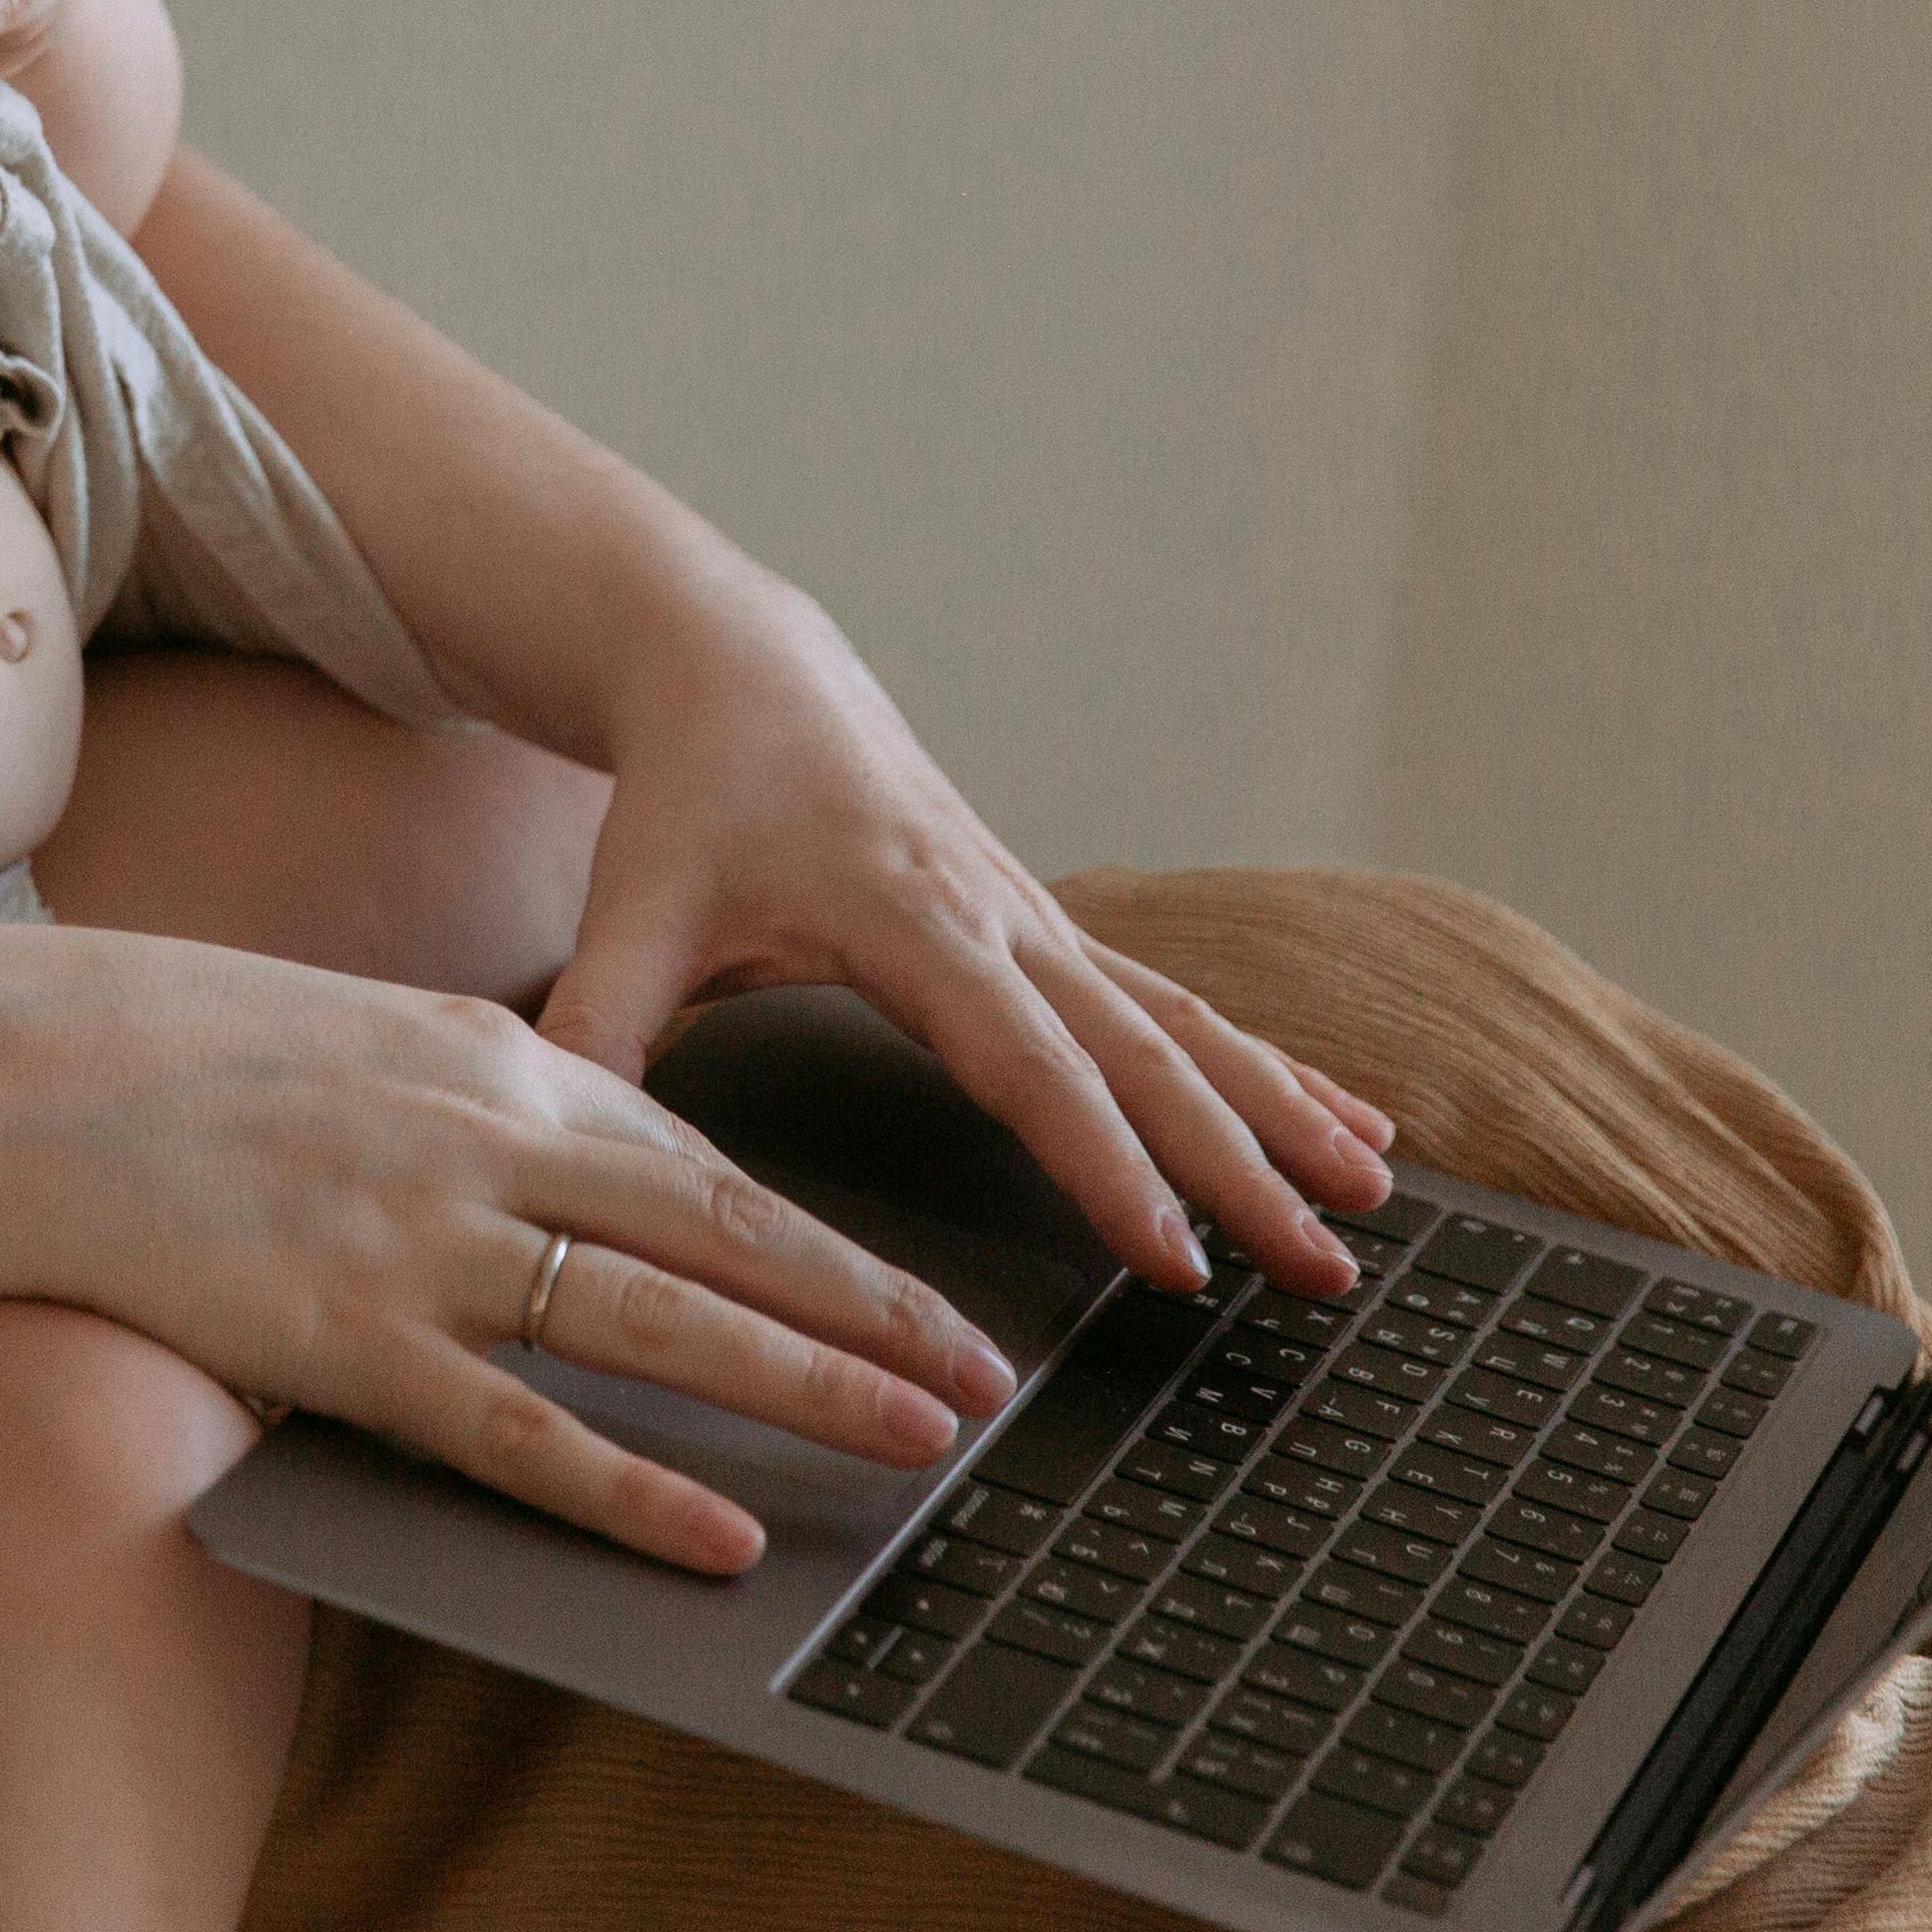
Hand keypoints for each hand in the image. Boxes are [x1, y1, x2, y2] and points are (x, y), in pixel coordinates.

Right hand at [0, 925, 1022, 1575]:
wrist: (24, 1077)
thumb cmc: (178, 1055)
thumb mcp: (363, 1038)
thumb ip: (473, 1093)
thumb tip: (561, 1145)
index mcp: (497, 1061)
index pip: (702, 1165)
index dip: (829, 1239)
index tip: (926, 1294)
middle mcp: (488, 1143)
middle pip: (723, 1238)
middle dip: (872, 1310)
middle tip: (986, 1379)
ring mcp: (423, 1244)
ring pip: (660, 1330)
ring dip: (806, 1388)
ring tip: (919, 1443)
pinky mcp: (349, 1340)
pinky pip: (522, 1434)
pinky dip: (634, 1493)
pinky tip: (720, 1537)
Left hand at [534, 578, 1402, 1303]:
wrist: (735, 668)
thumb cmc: (684, 798)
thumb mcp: (630, 910)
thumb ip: (600, 1026)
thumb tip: (562, 1139)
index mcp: (906, 915)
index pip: (1027, 1060)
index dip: (1104, 1159)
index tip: (1174, 1250)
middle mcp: (997, 912)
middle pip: (1141, 1052)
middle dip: (1240, 1163)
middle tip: (1319, 1264)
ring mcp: (1036, 913)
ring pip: (1184, 1023)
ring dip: (1281, 1112)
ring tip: (1369, 1197)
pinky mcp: (1047, 921)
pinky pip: (1173, 999)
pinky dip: (1263, 1060)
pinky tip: (1343, 1114)